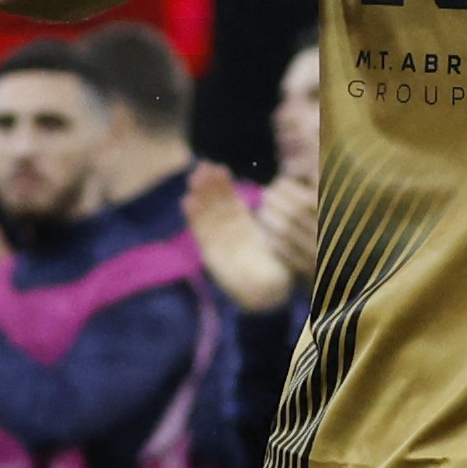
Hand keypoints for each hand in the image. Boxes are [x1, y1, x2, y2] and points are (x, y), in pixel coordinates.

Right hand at [182, 162, 298, 313]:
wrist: (267, 301)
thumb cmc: (276, 272)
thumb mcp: (278, 242)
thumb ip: (271, 222)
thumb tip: (271, 195)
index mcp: (245, 229)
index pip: (232, 204)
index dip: (224, 187)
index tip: (219, 168)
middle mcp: (230, 234)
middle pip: (217, 207)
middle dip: (209, 187)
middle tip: (202, 166)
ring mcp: (219, 244)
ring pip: (207, 217)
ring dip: (200, 197)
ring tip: (194, 178)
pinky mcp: (211, 255)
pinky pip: (201, 234)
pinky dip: (194, 218)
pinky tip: (187, 201)